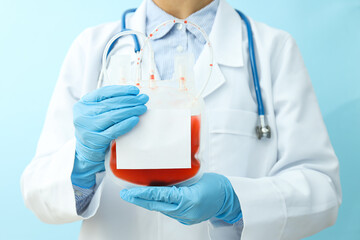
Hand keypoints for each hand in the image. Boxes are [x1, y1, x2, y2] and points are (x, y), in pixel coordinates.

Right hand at [71, 85, 148, 187]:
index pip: (104, 92)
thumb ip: (109, 103)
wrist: (86, 151)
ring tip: (142, 108)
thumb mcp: (96, 113)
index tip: (135, 90)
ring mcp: (88, 128)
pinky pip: (115, 130)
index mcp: (83, 104)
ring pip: (113, 115)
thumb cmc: (95, 129)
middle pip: (111, 103)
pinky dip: (127, 124)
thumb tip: (133, 96)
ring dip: (131, 110)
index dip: (121, 90)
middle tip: (143, 99)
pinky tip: (135, 119)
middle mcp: (83, 114)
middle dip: (130, 100)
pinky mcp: (96, 140)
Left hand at [120, 173, 241, 224]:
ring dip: (147, 202)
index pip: (160, 195)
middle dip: (139, 200)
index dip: (143, 193)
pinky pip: (168, 211)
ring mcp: (186, 217)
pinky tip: (151, 199)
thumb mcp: (197, 177)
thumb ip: (179, 179)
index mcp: (188, 199)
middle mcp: (185, 211)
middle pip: (157, 205)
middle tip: (125, 194)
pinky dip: (159, 204)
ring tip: (134, 195)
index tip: (130, 192)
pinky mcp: (187, 219)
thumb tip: (161, 176)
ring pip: (161, 209)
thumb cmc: (216, 185)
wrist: (229, 199)